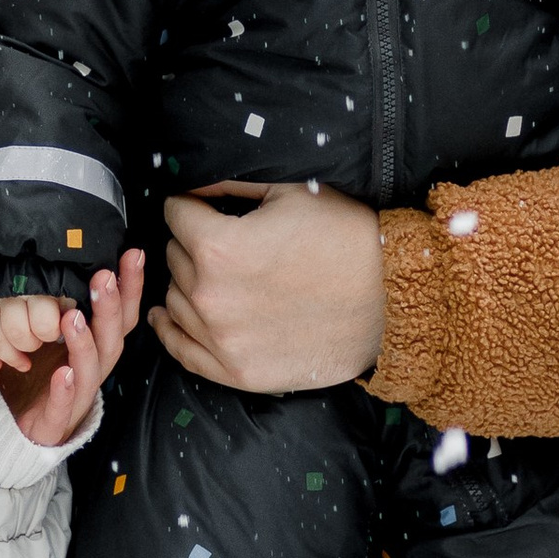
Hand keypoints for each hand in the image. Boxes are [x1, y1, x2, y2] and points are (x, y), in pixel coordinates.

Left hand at [0, 253, 144, 447]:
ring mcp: (77, 396)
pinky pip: (63, 406)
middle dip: (110, 308)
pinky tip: (60, 374)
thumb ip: (70, 304)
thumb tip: (78, 261)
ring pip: (89, 370)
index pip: (121, 316)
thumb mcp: (58, 336)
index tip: (132, 255)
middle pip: (111, 340)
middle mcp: (94, 370)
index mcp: (98, 349)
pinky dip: (64, 390)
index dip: (130, 288)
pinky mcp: (56, 420)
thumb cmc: (46, 378)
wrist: (29, 430)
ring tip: (72, 317)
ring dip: (84, 343)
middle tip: (104, 277)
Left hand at [150, 183, 385, 392]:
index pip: (175, 214)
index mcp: (218, 247)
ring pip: (173, 298)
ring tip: (218, 276)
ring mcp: (221, 339)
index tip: (204, 208)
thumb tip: (192, 186)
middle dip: (192, 243)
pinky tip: (168, 315)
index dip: (191, 205)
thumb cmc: (345, 239)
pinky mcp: (236, 372)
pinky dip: (171, 328)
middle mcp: (210, 296)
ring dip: (187, 282)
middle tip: (225, 243)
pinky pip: (180, 349)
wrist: (391, 299)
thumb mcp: (289, 193)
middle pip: (173, 256)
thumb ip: (229, 186)